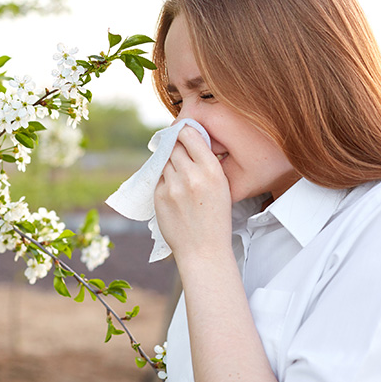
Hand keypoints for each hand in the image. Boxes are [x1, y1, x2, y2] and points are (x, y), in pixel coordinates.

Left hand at [154, 126, 232, 261]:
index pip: (190, 135)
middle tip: (178, 152)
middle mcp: (191, 175)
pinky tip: (174, 191)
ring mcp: (173, 186)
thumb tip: (189, 141)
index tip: (182, 132)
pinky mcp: (159, 196)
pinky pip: (158, 177)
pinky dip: (164, 179)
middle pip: (174, 146)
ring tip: (179, 176)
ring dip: (169, 163)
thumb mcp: (222, 187)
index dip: (184, 131)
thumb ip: (206, 164)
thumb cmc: (215, 219)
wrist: (203, 250)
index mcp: (212, 170)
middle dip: (175, 147)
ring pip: (164, 161)